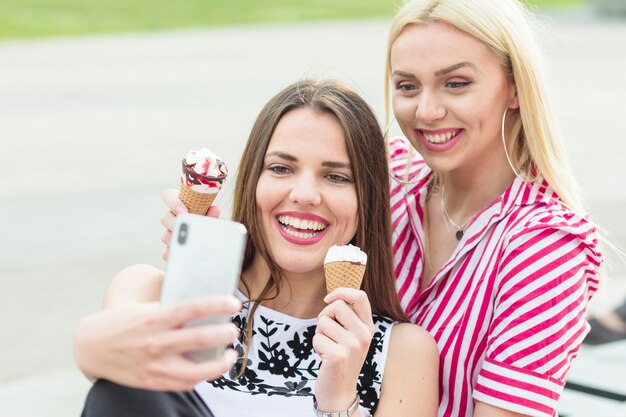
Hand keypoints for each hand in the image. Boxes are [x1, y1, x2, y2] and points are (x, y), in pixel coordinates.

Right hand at [74, 295, 240, 390]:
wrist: (91, 347)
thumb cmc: (125, 323)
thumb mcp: (146, 309)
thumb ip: (172, 310)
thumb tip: (206, 310)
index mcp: (154, 319)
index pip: (192, 308)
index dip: (217, 305)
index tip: (233, 303)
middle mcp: (156, 343)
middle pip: (199, 339)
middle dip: (224, 335)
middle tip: (233, 330)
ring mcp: (155, 365)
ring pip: (197, 371)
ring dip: (220, 363)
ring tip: (229, 353)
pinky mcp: (153, 381)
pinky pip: (185, 384)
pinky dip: (202, 376)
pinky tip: (211, 368)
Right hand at [160, 188, 220, 259]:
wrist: (214, 239)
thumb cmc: (210, 221)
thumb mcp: (211, 215)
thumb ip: (212, 213)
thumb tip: (214, 210)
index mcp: (179, 203)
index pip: (168, 196)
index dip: (172, 202)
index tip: (184, 211)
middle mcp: (172, 217)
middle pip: (164, 218)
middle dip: (174, 223)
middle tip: (186, 228)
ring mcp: (169, 233)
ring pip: (164, 236)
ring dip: (176, 239)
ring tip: (189, 242)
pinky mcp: (170, 249)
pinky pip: (165, 252)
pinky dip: (175, 253)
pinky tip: (184, 254)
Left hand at [312, 288, 373, 411]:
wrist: (339, 391)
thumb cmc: (341, 358)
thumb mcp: (352, 336)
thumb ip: (348, 317)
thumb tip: (333, 297)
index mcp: (368, 327)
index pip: (360, 296)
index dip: (341, 292)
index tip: (328, 298)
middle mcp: (364, 335)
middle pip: (337, 306)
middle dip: (324, 316)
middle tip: (327, 333)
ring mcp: (353, 346)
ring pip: (323, 322)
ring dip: (319, 334)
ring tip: (327, 347)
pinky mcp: (339, 356)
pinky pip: (317, 338)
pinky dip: (316, 346)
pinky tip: (325, 358)